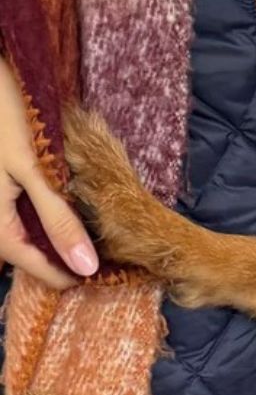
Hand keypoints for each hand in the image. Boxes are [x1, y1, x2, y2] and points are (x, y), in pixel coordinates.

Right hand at [0, 57, 98, 287]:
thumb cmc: (11, 118)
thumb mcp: (38, 172)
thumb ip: (61, 221)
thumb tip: (86, 269)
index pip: (35, 268)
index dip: (69, 276)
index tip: (105, 276)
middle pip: (29, 254)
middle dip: (64, 257)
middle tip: (106, 257)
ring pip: (27, 235)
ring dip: (57, 237)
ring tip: (95, 237)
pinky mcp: (2, 188)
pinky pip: (23, 214)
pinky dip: (48, 217)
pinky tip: (71, 209)